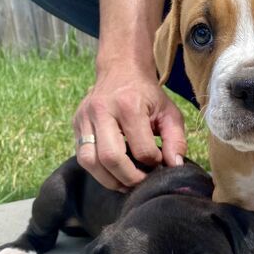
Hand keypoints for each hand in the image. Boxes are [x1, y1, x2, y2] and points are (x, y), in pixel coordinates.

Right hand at [73, 64, 186, 190]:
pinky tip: (114, 173)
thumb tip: (176, 166)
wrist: (121, 71)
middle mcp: (101, 110)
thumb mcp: (170, 113)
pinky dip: (98, 172)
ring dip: (110, 180)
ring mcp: (84, 117)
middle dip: (129, 178)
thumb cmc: (148, 96)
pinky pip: (82, 157)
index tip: (158, 162)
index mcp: (128, 105)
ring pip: (90, 161)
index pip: (141, 150)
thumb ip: (177, 140)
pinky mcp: (76, 125)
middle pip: (110, 158)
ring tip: (127, 183)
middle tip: (142, 181)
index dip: (152, 163)